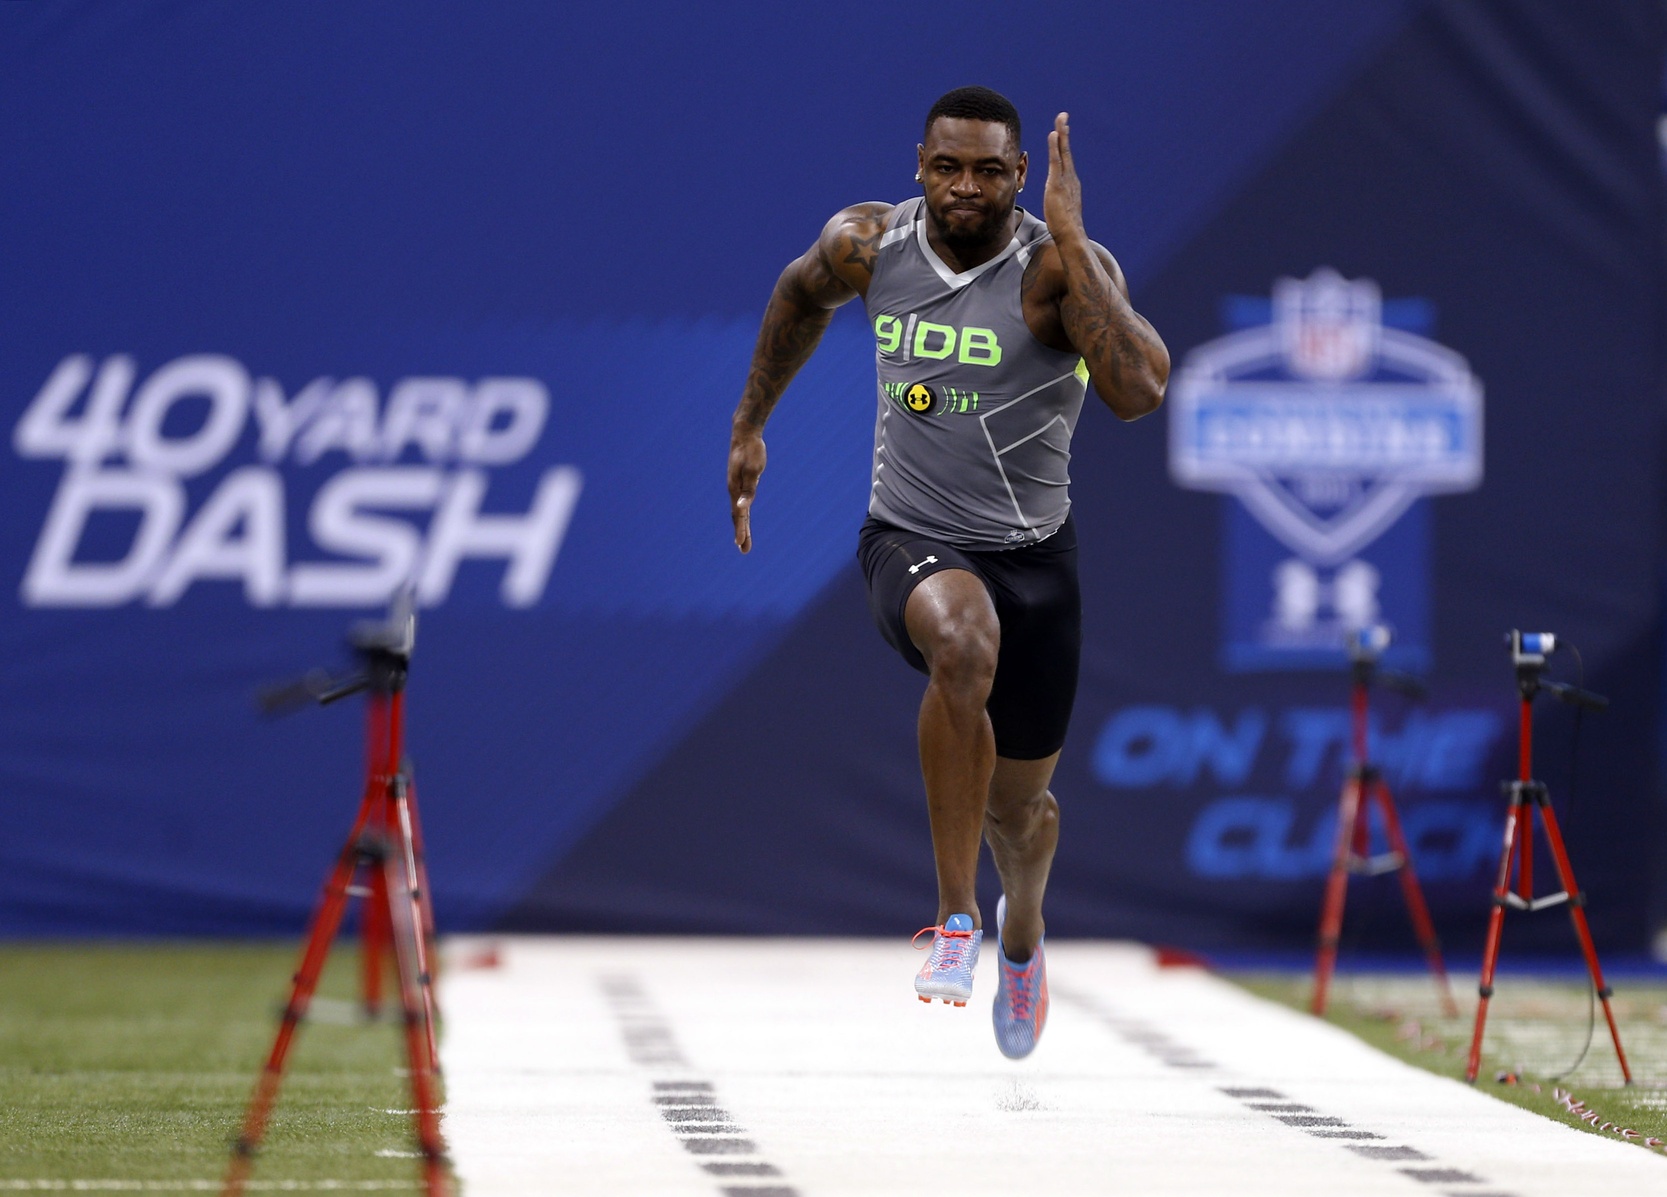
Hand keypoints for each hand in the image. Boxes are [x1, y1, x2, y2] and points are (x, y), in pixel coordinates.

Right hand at [728, 432, 765, 552]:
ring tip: (744, 540)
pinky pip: (742, 502)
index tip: (741, 545)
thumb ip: (748, 491)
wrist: (744, 434)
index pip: (738, 516)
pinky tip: (744, 516)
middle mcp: (733, 490)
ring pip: (739, 511)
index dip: (740, 531)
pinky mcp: (741, 481)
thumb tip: (741, 508)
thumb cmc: (750, 451)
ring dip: (742, 526)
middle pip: (737, 517)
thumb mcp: (752, 471)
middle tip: (744, 550)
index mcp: (735, 490)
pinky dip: (743, 513)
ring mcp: (736, 486)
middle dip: (741, 534)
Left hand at [1044, 112, 1085, 243]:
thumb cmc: (1065, 228)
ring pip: (1064, 151)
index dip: (1062, 145)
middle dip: (1064, 132)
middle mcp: (1070, 178)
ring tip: (1060, 118)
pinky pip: (1056, 160)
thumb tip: (1056, 206)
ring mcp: (1065, 179)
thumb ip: (1058, 204)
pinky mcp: (1058, 183)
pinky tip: (1053, 134)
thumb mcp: (1060, 211)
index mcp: (1070, 183)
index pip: (1065, 160)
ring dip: (1062, 133)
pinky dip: (1055, 146)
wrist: (1071, 234)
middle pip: (1066, 150)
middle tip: (1063, 116)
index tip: (1060, 132)